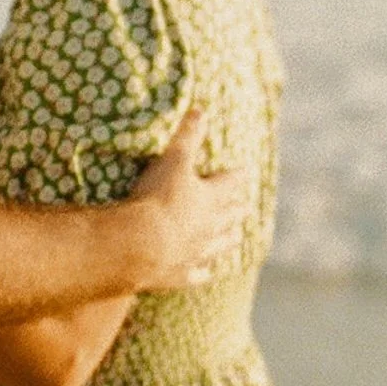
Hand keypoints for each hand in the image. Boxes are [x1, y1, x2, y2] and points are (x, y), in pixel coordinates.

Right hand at [129, 110, 249, 289]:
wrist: (139, 245)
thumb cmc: (156, 199)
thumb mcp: (172, 161)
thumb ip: (187, 136)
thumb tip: (200, 110)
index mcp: (210, 197)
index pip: (230, 183)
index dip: (238, 176)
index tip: (247, 171)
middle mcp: (210, 227)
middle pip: (230, 216)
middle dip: (238, 209)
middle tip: (247, 206)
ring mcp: (198, 253)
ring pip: (220, 246)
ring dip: (229, 240)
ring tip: (236, 237)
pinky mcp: (182, 275)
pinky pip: (199, 274)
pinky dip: (205, 272)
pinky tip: (208, 272)